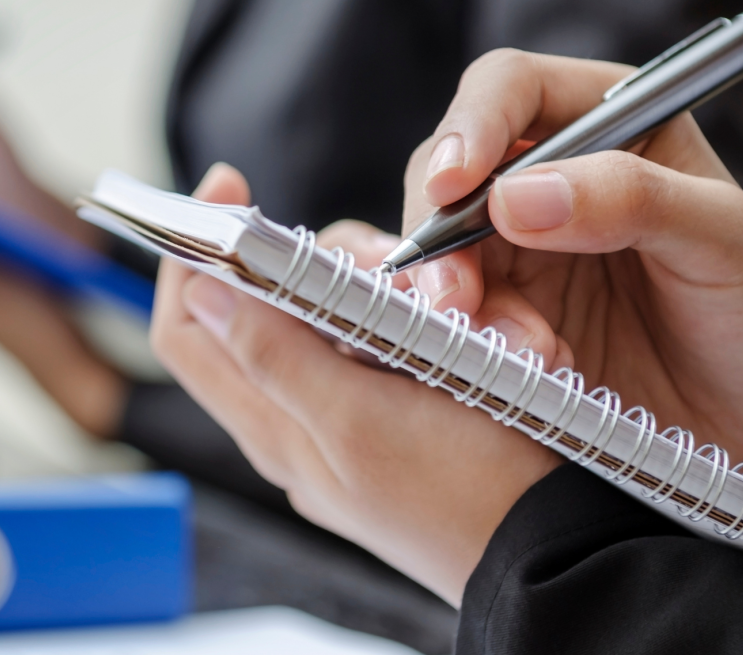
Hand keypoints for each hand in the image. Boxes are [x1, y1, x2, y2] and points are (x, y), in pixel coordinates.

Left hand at [151, 164, 563, 606]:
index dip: (190, 255)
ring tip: (451, 303)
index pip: (187, 332)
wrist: (555, 554)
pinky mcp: (394, 423)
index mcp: (274, 427)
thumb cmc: (469, 493)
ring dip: (384, 291)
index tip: (229, 187)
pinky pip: (379, 347)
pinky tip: (461, 326)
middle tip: (386, 257)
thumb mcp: (360, 419)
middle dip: (318, 262)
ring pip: (332, 321)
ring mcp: (345, 426)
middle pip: (265, 310)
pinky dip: (411, 320)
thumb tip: (203, 296)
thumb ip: (274, 357)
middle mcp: (296, 427)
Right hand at [411, 49, 742, 510]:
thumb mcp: (725, 241)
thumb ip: (631, 199)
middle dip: (442, 236)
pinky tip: (528, 372)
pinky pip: (453, 318)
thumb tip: (515, 195)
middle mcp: (547, 178)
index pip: (509, 90)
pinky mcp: (503, 319)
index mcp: (606, 124)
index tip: (453, 186)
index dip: (470, 126)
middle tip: (458, 300)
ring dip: (460, 304)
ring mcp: (517, 252)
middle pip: (447, 176)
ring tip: (528, 355)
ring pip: (439, 255)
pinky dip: (470, 343)